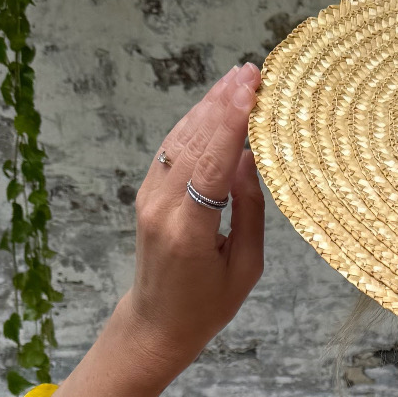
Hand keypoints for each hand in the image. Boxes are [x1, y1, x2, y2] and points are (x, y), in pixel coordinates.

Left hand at [128, 63, 264, 364]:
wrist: (157, 324)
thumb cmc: (208, 305)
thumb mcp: (245, 268)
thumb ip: (249, 211)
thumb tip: (248, 157)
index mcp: (189, 231)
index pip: (210, 163)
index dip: (230, 122)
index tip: (251, 89)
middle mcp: (162, 208)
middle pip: (194, 142)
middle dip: (222, 103)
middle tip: (252, 72)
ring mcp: (148, 198)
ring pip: (180, 139)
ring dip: (208, 106)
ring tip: (237, 79)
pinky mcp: (146, 194)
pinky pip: (172, 150)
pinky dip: (194, 123)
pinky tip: (213, 105)